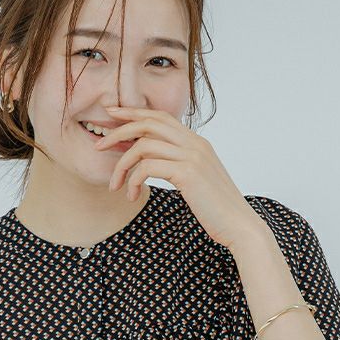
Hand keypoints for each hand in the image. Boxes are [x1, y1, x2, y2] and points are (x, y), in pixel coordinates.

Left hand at [95, 105, 267, 249]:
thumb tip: (157, 163)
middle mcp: (195, 143)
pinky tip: (132, 196)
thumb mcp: (198, 181)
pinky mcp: (187, 173)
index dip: (133, 113)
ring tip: (115, 185)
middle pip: (148, 122)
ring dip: (121, 165)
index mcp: (197, 143)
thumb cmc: (217, 209)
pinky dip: (133, 181)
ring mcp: (192, 156)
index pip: (160, 116)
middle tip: (99, 145)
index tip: (111, 114)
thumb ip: (180, 165)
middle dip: (118, 130)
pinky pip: (147, 166)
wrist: (239, 226)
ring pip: (143, 145)